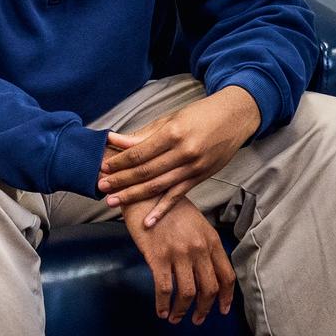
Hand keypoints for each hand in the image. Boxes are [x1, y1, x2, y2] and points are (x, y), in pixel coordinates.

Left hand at [97, 86, 260, 214]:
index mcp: (174, 133)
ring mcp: (193, 168)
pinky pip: (177, 196)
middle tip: (101, 188)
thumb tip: (115, 140)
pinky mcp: (200, 178)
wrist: (235, 118)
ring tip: (113, 202)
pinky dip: (162, 210)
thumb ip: (143, 134)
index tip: (104, 168)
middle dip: (121, 181)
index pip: (140, 152)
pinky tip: (148, 221)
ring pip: (158, 186)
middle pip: (146, 171)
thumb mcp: (171, 119)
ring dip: (133, 196)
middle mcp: (183, 152)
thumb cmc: (201, 114)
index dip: (120, 162)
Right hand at [131, 196, 235, 325]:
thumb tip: (208, 271)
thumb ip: (205, 245)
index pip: (227, 276)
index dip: (226, 297)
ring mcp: (179, 254)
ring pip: (188, 293)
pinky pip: (164, 289)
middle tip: (198, 319)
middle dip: (204, 309)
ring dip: (182, 311)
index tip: (222, 310)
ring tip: (176, 318)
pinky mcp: (158, 257)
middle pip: (209, 288)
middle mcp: (199, 248)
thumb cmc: (170, 208)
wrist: (145, 195)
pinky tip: (161, 311)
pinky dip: (164, 305)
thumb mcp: (197, 223)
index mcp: (211, 240)